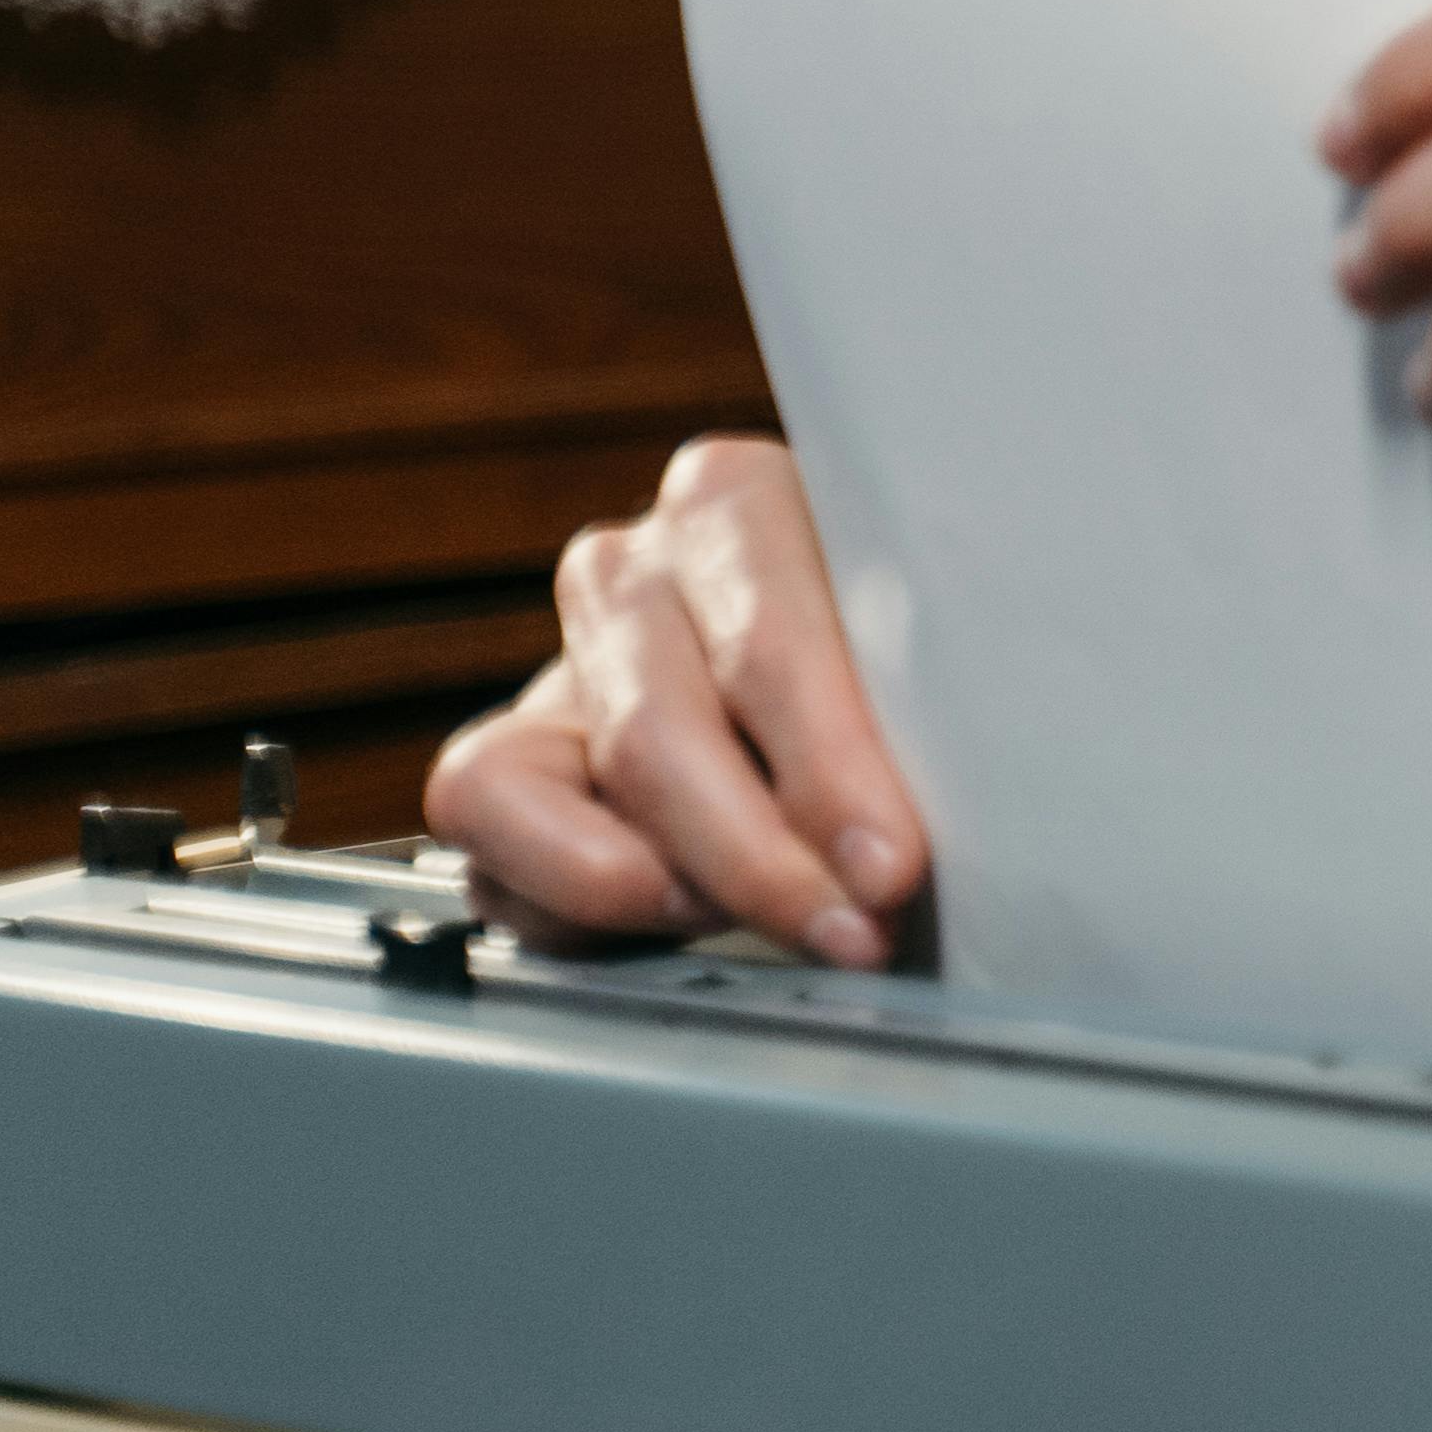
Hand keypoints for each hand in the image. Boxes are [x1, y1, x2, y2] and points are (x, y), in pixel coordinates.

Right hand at [422, 436, 932, 963]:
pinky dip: (581, 903)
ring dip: (681, 885)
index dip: (827, 770)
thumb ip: (925, 708)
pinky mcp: (499, 763)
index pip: (763, 646)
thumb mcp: (936, 666)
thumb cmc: (913, 681)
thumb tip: (904, 838)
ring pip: (565, 787)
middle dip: (762, 860)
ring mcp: (559, 665)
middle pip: (661, 734)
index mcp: (740, 500)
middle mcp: (636, 565)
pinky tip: (687, 921)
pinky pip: (494, 837)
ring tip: (790, 926)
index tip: (887, 867)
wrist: (843, 714)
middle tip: (852, 932)